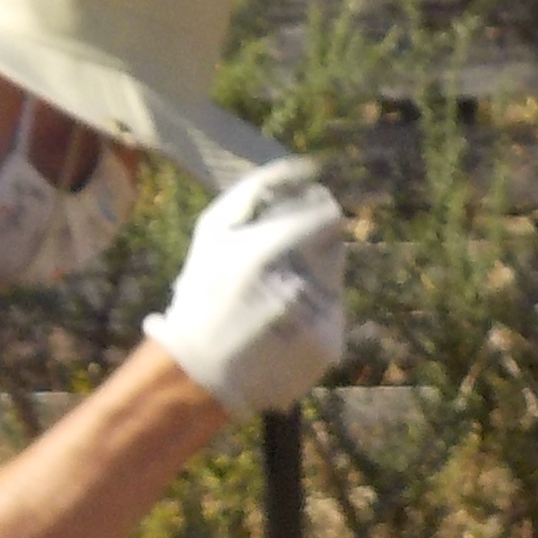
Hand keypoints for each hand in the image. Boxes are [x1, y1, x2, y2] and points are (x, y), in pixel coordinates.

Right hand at [141, 159, 345, 416]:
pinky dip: (315, 314)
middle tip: (285, 263)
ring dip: (315, 280)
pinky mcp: (329, 346)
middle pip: (335, 245)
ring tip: (276, 299)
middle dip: (316, 246)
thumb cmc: (202, 293)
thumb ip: (253, 191)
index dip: (319, 210)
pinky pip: (334, 315)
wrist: (200, 372)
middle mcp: (299, 284)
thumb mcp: (211, 232)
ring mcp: (318, 318)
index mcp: (268, 249)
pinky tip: (283, 327)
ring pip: (336, 279)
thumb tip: (301, 165)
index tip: (307, 214)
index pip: (327, 213)